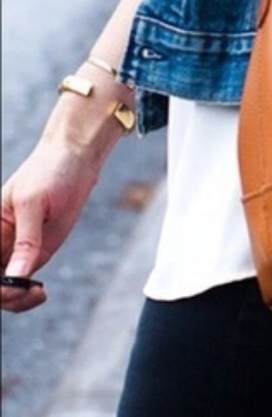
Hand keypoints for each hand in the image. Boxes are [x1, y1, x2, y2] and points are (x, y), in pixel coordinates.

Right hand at [1, 140, 101, 312]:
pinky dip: (27, 293)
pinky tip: (39, 292)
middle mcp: (0, 242)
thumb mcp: (33, 203)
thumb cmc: (50, 171)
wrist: (77, 158)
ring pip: (6, 287)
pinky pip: (25, 281)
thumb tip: (17, 276)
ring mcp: (18, 249)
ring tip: (36, 295)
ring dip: (15, 299)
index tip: (8, 286)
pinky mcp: (38, 251)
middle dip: (3, 295)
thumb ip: (26, 240)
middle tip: (25, 292)